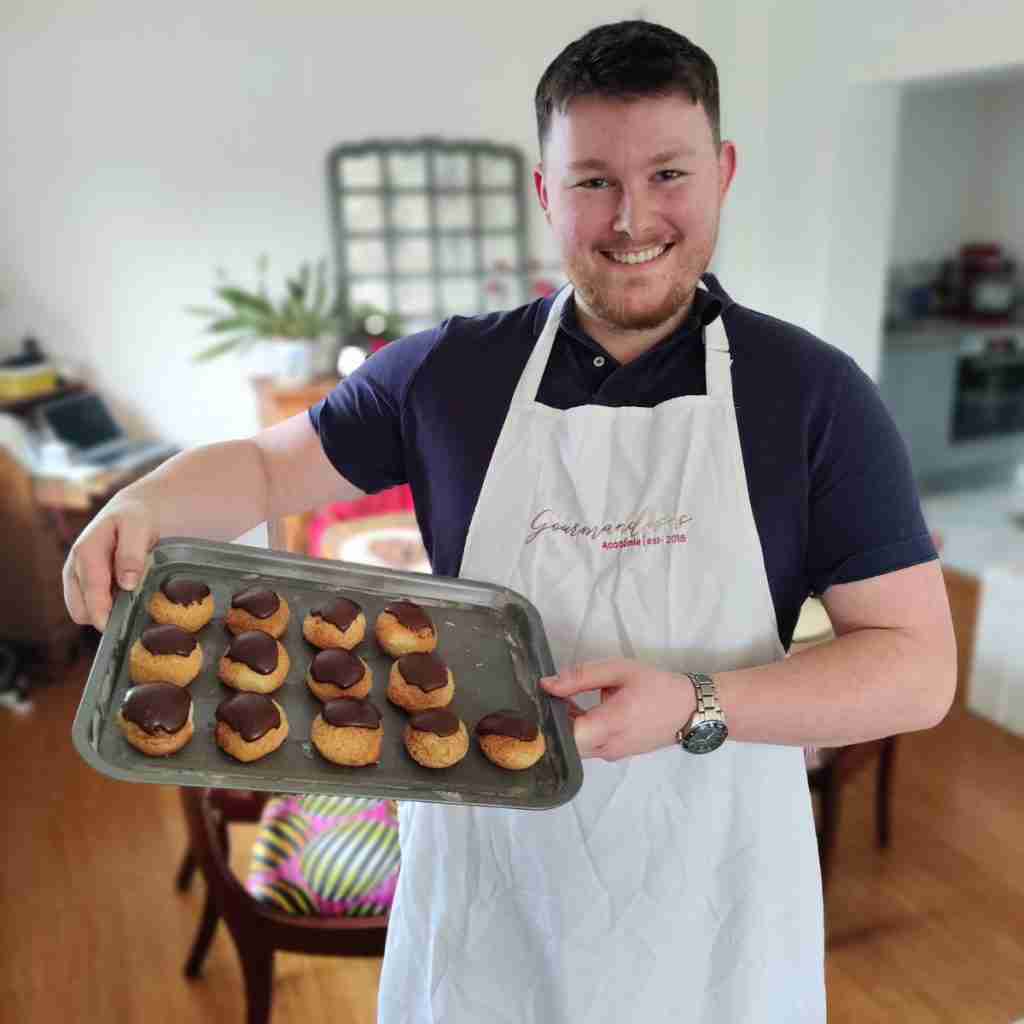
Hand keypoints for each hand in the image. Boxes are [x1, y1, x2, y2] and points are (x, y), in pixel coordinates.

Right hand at [63, 497, 158, 630]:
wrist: (130, 509)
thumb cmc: (136, 518)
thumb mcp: (138, 528)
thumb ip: (131, 554)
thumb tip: (127, 584)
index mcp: (87, 551)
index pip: (91, 590)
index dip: (103, 613)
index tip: (117, 627)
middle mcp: (75, 565)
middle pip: (81, 608)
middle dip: (104, 615)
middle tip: (132, 612)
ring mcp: (75, 575)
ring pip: (82, 611)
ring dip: (103, 613)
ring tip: (129, 602)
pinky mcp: (80, 582)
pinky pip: (87, 606)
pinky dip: (103, 609)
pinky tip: (122, 599)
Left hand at [540, 658, 695, 760]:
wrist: (691, 709)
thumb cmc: (657, 686)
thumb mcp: (619, 670)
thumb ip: (581, 677)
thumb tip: (546, 685)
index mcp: (610, 725)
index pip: (566, 737)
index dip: (547, 723)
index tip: (537, 703)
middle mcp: (608, 747)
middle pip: (567, 742)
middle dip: (553, 721)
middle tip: (546, 696)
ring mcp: (612, 754)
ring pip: (576, 745)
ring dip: (566, 724)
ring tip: (564, 697)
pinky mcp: (616, 753)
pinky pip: (589, 745)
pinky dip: (579, 729)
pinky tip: (579, 707)